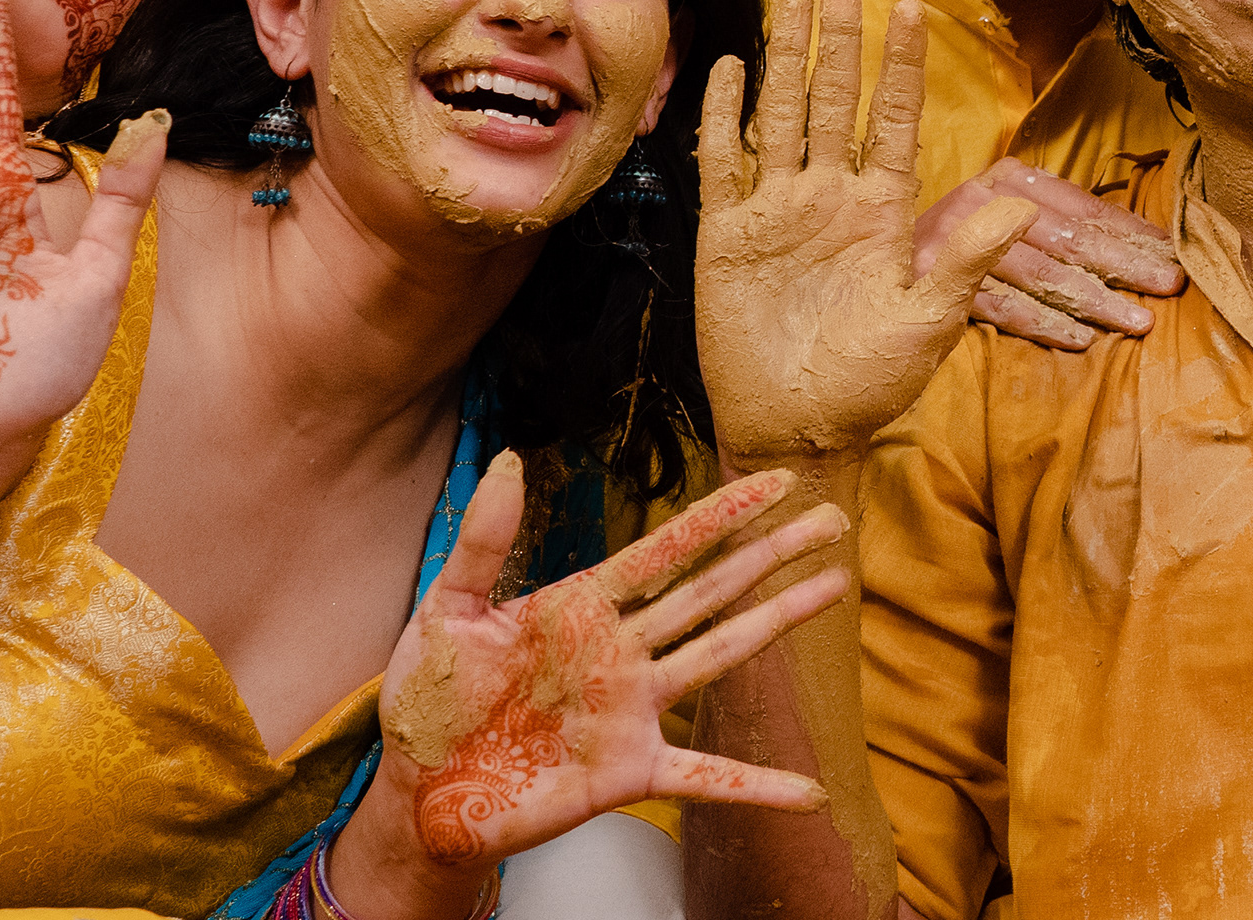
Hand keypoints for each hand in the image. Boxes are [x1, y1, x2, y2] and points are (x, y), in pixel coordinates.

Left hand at [360, 453, 849, 881]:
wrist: (418, 790)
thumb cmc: (431, 700)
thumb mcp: (446, 609)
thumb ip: (483, 540)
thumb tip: (506, 459)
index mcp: (583, 606)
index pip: (668, 548)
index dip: (722, 513)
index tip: (774, 481)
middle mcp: (622, 652)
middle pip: (713, 590)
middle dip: (773, 554)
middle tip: (833, 521)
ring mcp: (632, 712)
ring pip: (720, 656)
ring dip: (778, 623)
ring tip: (834, 589)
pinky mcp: (627, 773)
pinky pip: (705, 778)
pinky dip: (757, 787)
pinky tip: (806, 793)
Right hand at [695, 0, 1034, 460]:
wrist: (797, 430)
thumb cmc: (869, 384)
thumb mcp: (928, 321)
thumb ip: (966, 259)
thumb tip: (1021, 206)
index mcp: (881, 212)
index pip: (893, 120)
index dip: (901, 66)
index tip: (911, 8)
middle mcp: (830, 199)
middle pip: (835, 101)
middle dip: (840, 40)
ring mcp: (777, 213)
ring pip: (782, 116)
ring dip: (785, 59)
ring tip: (792, 1)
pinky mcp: (728, 236)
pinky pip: (724, 163)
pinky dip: (722, 116)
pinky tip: (727, 68)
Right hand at [919, 158, 1183, 349]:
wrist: (881, 268)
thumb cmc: (969, 245)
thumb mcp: (1015, 220)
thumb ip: (1068, 225)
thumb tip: (1151, 247)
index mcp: (1012, 176)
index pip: (1084, 206)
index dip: (1132, 233)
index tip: (1175, 257)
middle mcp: (983, 199)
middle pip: (1068, 237)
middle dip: (1125, 265)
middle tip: (1169, 288)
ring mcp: (956, 240)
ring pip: (1040, 273)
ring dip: (1094, 300)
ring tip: (1136, 320)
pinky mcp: (936, 282)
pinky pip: (1002, 306)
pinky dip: (1043, 323)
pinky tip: (1080, 339)